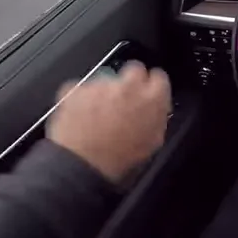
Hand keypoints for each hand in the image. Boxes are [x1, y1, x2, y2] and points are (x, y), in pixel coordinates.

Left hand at [46, 61, 170, 182]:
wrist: (82, 167)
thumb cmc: (117, 161)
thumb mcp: (151, 143)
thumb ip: (157, 118)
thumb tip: (156, 110)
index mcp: (153, 99)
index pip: (160, 78)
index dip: (152, 87)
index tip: (147, 93)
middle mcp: (129, 86)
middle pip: (134, 70)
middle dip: (129, 82)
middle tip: (122, 101)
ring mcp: (101, 84)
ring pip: (106, 80)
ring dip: (103, 93)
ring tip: (97, 118)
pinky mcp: (78, 87)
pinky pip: (81, 88)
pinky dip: (80, 99)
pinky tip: (82, 117)